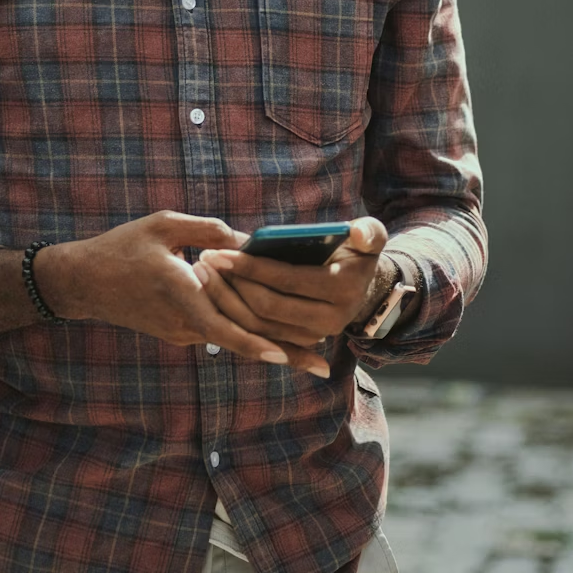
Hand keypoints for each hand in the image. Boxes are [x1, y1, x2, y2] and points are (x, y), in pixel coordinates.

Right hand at [36, 211, 330, 372]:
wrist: (83, 282)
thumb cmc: (122, 247)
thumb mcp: (163, 224)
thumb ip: (207, 229)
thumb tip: (247, 240)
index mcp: (181, 292)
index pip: (222, 325)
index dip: (253, 342)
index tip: (285, 356)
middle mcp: (183, 321)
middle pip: (240, 342)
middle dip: (284, 354)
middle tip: (324, 370)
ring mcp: (181, 332)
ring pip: (232, 339)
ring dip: (270, 346)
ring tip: (310, 358)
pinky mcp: (178, 333)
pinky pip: (218, 334)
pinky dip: (246, 335)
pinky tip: (274, 337)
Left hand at [194, 217, 392, 369]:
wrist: (363, 286)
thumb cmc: (357, 250)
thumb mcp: (370, 236)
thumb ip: (369, 231)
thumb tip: (357, 231)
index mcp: (343, 291)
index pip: (286, 280)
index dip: (250, 267)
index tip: (218, 251)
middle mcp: (330, 321)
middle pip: (267, 308)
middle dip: (231, 284)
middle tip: (203, 260)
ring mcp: (313, 336)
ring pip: (258, 326)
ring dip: (225, 300)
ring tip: (202, 272)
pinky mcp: (298, 342)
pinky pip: (258, 333)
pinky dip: (233, 315)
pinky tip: (212, 292)